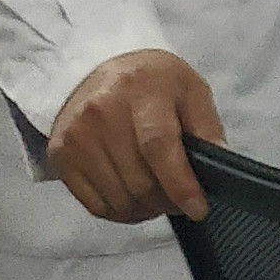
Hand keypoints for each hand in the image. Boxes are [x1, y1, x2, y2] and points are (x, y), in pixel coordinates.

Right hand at [43, 50, 225, 221]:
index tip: (198, 208)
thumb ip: (207, 126)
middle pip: (138, 181)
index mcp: (140, 90)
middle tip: (182, 201)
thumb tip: (219, 163)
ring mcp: (76, 137)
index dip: (180, 184)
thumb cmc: (151, 81)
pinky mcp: (61, 156)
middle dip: (167, 202)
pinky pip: (95, 205)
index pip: (158, 146)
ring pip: (118, 199)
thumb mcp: (189, 89)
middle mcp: (101, 112)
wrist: (96, 67)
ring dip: (146, 210)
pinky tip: (135, 200)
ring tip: (159, 198)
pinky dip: (121, 212)